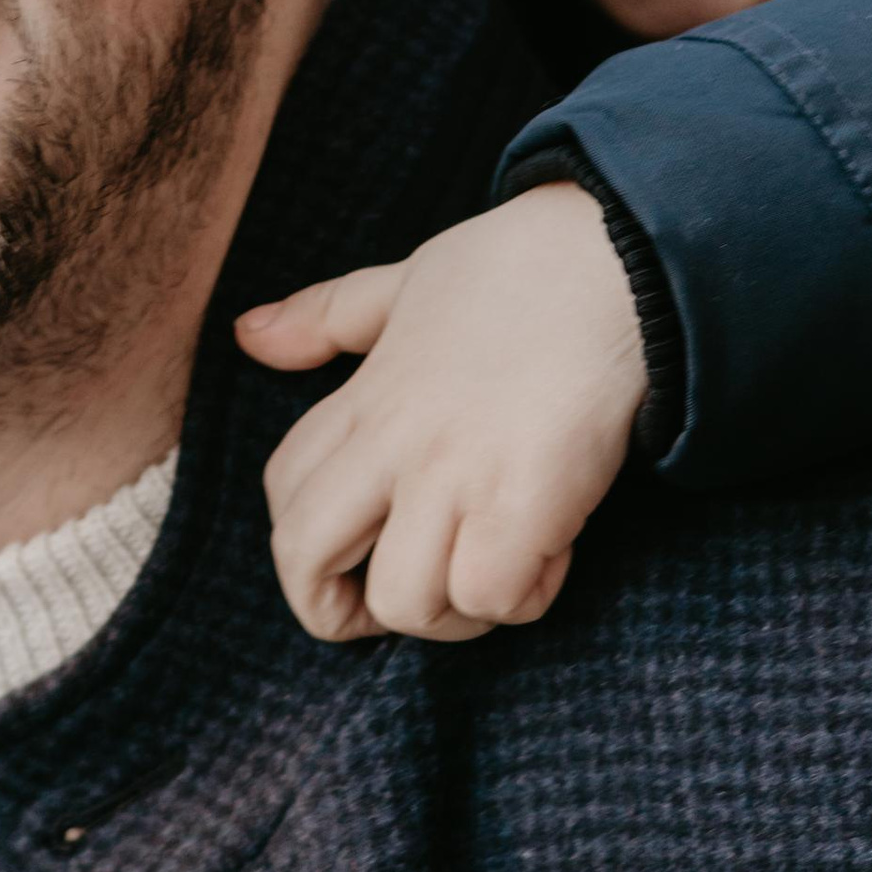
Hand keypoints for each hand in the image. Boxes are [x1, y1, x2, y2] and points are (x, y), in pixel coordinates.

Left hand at [236, 184, 648, 642]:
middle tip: (402, 604)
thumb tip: (249, 334)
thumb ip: (326, 316)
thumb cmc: (524, 269)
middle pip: (303, 558)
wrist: (622, 259)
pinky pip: (491, 598)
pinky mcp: (523, 502)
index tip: (356, 558)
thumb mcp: (406, 281)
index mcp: (365, 397)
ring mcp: (456, 476)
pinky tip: (551, 550)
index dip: (304, 547)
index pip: (284, 495)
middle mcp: (397, 443)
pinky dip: (522, 596)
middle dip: (334, 609)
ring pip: (403, 603)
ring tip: (494, 570)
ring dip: (450, 612)